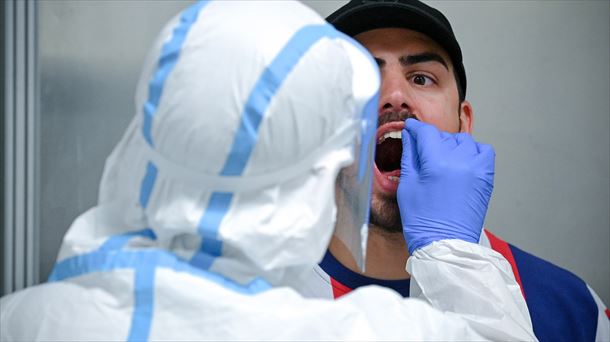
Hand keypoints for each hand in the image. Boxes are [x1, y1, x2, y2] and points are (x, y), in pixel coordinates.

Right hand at [398, 119, 494, 253]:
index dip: (415, 128)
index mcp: (436, 162)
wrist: (445, 244)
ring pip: (463, 141)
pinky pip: (483, 151)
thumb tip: (410, 137)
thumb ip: (409, 156)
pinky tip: (460, 162)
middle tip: (421, 151)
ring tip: (440, 159)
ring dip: (450, 145)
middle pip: (443, 136)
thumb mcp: (408, 185)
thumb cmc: (422, 220)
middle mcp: (460, 161)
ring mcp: (476, 168)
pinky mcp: (486, 177)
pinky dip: (472, 152)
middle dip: (430, 140)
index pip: (425, 132)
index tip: (410, 128)